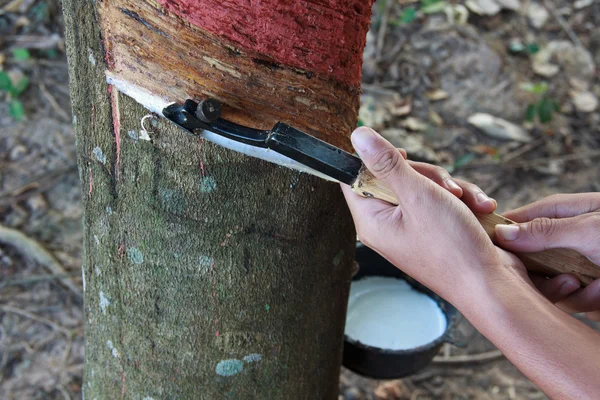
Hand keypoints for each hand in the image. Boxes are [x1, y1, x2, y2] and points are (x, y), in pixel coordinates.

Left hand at [340, 127, 523, 306]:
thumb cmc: (453, 248)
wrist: (492, 286)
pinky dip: (461, 201)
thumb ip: (387, 164)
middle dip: (426, 175)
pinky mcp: (434, 230)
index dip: (374, 161)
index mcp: (371, 221)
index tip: (400, 155)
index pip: (354, 179)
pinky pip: (441, 201)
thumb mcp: (418, 196)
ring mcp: (411, 228)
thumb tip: (359, 136)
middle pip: (393, 177)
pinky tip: (480, 208)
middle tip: (446, 188)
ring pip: (422, 186)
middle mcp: (387, 225)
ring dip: (450, 187)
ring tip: (467, 201)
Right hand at [493, 194, 599, 320]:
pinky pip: (574, 301)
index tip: (493, 254)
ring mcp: (579, 264)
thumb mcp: (590, 230)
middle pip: (531, 260)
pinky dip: (590, 302)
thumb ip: (545, 232)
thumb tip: (502, 232)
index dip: (503, 237)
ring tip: (598, 286)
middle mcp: (566, 239)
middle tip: (570, 280)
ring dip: (574, 293)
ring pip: (552, 285)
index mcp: (563, 214)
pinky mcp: (591, 287)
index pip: (518, 221)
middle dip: (546, 277)